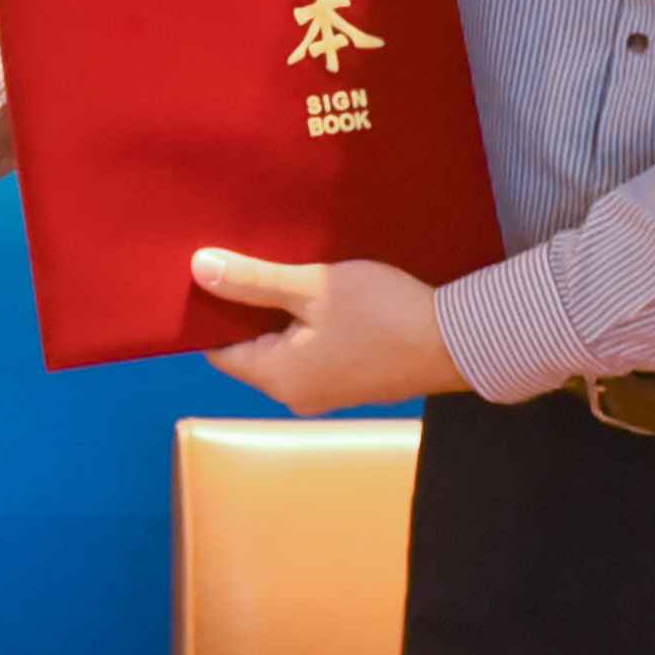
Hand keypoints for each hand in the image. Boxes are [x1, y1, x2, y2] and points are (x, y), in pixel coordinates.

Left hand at [187, 251, 468, 414]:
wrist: (458, 342)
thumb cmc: (381, 314)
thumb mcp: (313, 287)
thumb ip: (254, 280)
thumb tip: (197, 269)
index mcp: (278, 378)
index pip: (220, 348)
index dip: (210, 311)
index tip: (207, 273)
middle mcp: (296, 395)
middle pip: (252, 348)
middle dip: (248, 308)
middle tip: (241, 259)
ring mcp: (326, 392)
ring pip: (285, 348)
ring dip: (281, 313)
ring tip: (279, 268)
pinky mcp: (352, 382)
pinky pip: (312, 352)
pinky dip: (308, 325)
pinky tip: (316, 293)